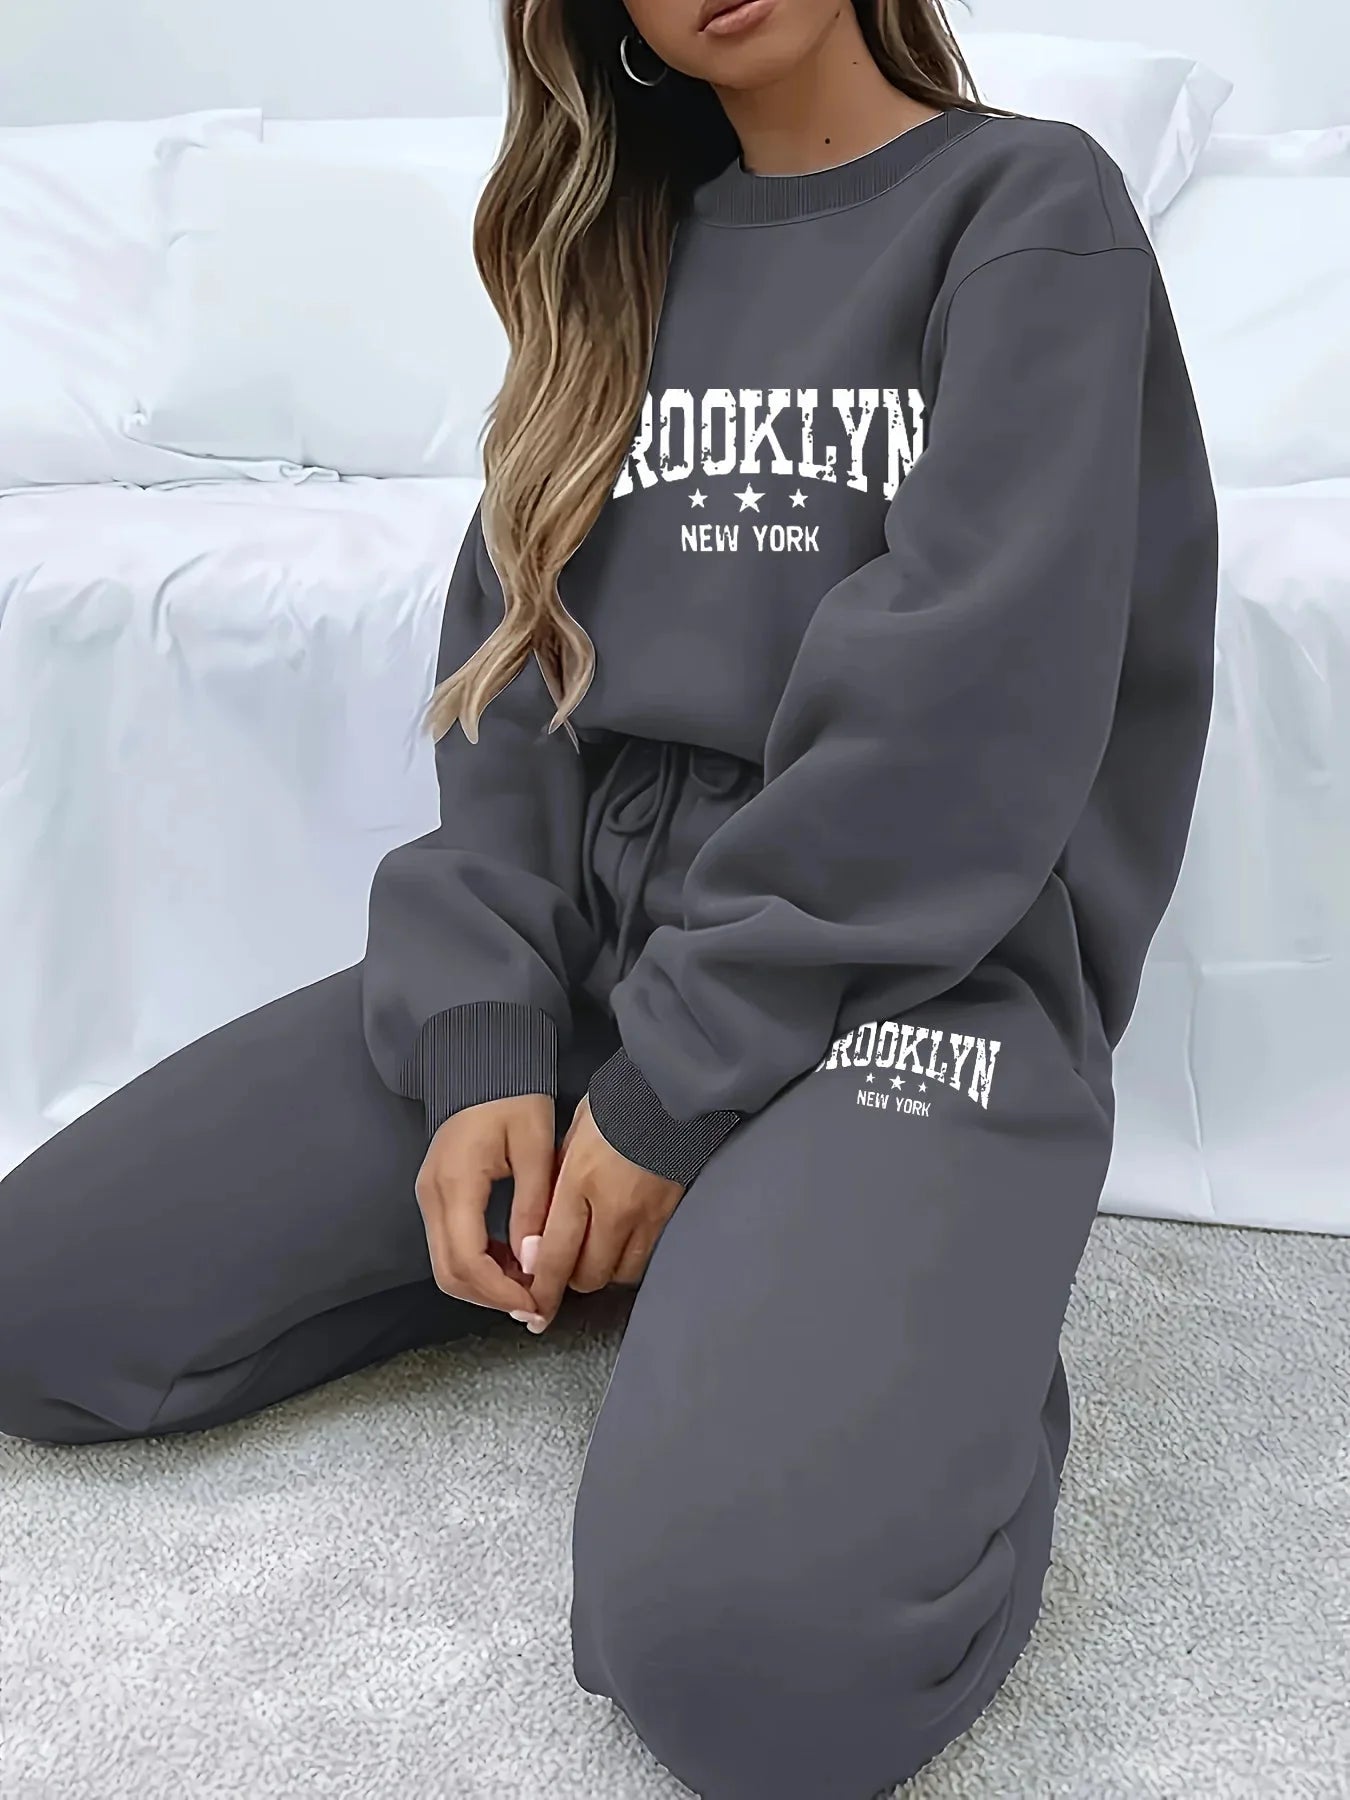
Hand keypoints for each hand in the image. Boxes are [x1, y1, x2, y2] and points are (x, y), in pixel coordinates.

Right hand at [415, 1095, 554, 1315]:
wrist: (485, 1069)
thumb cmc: (514, 1099)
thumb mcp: (536, 1147)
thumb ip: (533, 1206)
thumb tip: (534, 1262)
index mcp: (456, 1182)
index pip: (467, 1260)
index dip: (500, 1293)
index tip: (535, 1304)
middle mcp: (432, 1195)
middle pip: (449, 1273)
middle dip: (491, 1298)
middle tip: (534, 1307)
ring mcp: (428, 1197)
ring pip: (446, 1265)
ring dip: (485, 1286)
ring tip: (529, 1286)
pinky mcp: (435, 1198)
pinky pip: (450, 1247)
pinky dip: (479, 1266)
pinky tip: (513, 1262)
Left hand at [522, 1096, 684, 1331]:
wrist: (670, 1089)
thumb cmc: (617, 1103)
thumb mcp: (571, 1136)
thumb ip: (558, 1181)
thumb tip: (546, 1220)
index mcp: (579, 1182)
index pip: (554, 1253)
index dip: (541, 1288)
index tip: (532, 1305)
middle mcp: (612, 1206)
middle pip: (586, 1275)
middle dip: (570, 1280)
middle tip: (562, 1272)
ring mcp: (645, 1214)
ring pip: (618, 1273)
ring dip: (602, 1271)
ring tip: (594, 1256)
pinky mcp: (668, 1214)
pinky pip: (645, 1258)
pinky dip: (628, 1260)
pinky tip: (621, 1245)